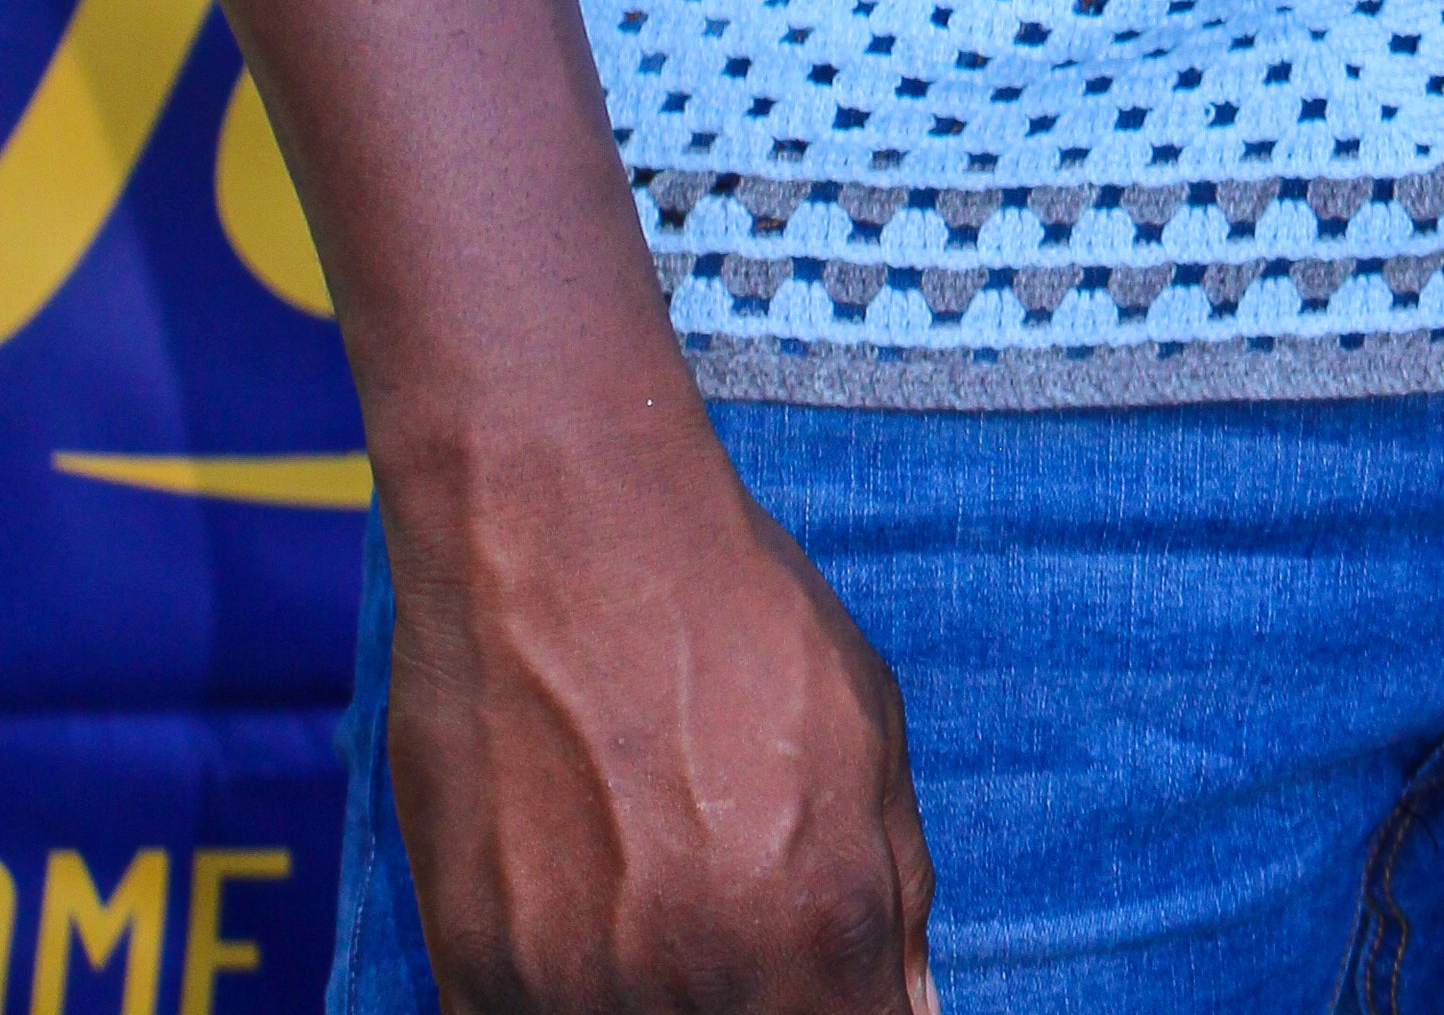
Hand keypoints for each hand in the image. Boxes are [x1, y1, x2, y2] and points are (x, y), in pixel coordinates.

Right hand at [381, 410, 935, 1013]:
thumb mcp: (864, 726)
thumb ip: (895, 888)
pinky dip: (563, 999)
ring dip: (662, 1001)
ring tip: (649, 898)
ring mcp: (582, 990)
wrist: (560, 531)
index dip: (850, 1013)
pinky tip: (580, 923)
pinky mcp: (476, 973)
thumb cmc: (727, 610)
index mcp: (824, 924)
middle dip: (761, 1001)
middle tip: (731, 918)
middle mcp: (707, 980)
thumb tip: (912, 1006)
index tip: (825, 982)